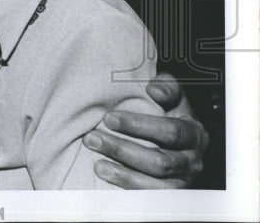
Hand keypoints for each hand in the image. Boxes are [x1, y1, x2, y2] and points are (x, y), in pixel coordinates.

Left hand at [83, 72, 207, 187]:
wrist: (177, 139)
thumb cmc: (169, 113)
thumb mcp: (173, 97)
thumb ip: (167, 86)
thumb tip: (153, 89)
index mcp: (194, 134)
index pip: (170, 132)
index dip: (139, 125)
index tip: (108, 117)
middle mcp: (193, 161)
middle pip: (160, 162)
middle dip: (123, 150)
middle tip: (92, 138)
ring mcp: (183, 182)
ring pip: (156, 185)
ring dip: (123, 175)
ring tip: (97, 165)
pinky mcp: (171, 196)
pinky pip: (151, 199)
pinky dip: (128, 190)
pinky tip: (108, 178)